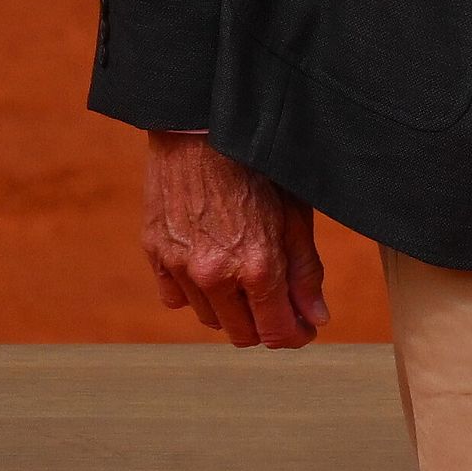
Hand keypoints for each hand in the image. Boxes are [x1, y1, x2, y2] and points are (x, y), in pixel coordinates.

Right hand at [142, 134, 325, 347]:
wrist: (202, 134)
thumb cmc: (259, 170)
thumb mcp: (296, 219)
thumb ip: (306, 273)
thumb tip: (315, 319)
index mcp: (256, 268)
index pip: (275, 334)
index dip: (295, 336)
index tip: (304, 328)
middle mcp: (214, 276)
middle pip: (242, 334)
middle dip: (266, 325)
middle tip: (280, 305)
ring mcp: (181, 268)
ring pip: (209, 318)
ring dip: (232, 310)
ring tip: (247, 279)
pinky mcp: (156, 256)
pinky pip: (176, 298)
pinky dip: (196, 293)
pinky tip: (212, 269)